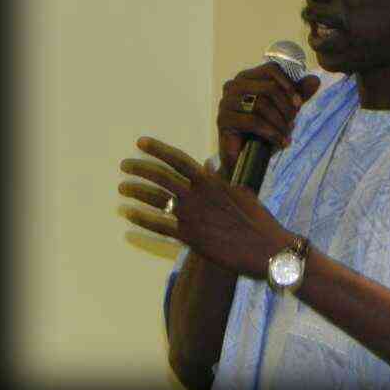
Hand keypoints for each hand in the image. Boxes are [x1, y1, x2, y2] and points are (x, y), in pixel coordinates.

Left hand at [119, 136, 291, 276]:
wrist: (266, 247)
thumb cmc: (257, 219)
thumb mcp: (240, 191)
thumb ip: (220, 179)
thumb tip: (208, 167)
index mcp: (211, 181)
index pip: (178, 159)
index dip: (157, 149)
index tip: (141, 142)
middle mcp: (198, 195)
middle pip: (160, 177)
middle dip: (139, 169)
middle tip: (125, 165)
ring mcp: (192, 216)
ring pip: (155, 199)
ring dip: (135, 192)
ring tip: (122, 188)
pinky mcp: (189, 237)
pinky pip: (158, 226)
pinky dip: (141, 219)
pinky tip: (128, 214)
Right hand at [218, 63, 320, 172]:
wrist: (246, 160)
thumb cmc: (263, 132)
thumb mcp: (285, 112)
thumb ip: (298, 95)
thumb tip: (315, 80)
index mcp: (247, 78)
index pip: (272, 69)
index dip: (289, 85)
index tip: (299, 104)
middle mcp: (234, 85)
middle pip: (269, 87)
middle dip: (286, 107)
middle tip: (292, 123)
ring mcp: (226, 102)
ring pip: (262, 104)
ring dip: (280, 122)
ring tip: (286, 134)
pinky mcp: (223, 120)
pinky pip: (253, 121)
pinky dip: (271, 132)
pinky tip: (280, 142)